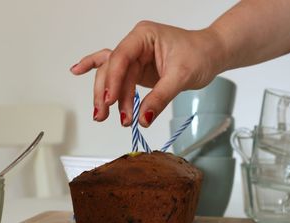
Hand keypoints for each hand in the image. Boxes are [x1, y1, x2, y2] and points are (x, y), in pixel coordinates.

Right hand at [70, 21, 225, 126]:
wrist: (211, 54)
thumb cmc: (200, 55)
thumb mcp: (181, 77)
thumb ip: (160, 97)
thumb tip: (143, 118)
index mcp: (143, 36)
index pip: (121, 58)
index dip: (113, 80)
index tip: (110, 101)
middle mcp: (135, 45)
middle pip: (112, 69)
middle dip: (107, 93)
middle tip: (104, 115)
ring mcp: (134, 57)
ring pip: (113, 76)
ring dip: (108, 97)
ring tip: (106, 117)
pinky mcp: (137, 70)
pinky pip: (115, 72)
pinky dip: (98, 74)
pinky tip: (77, 70)